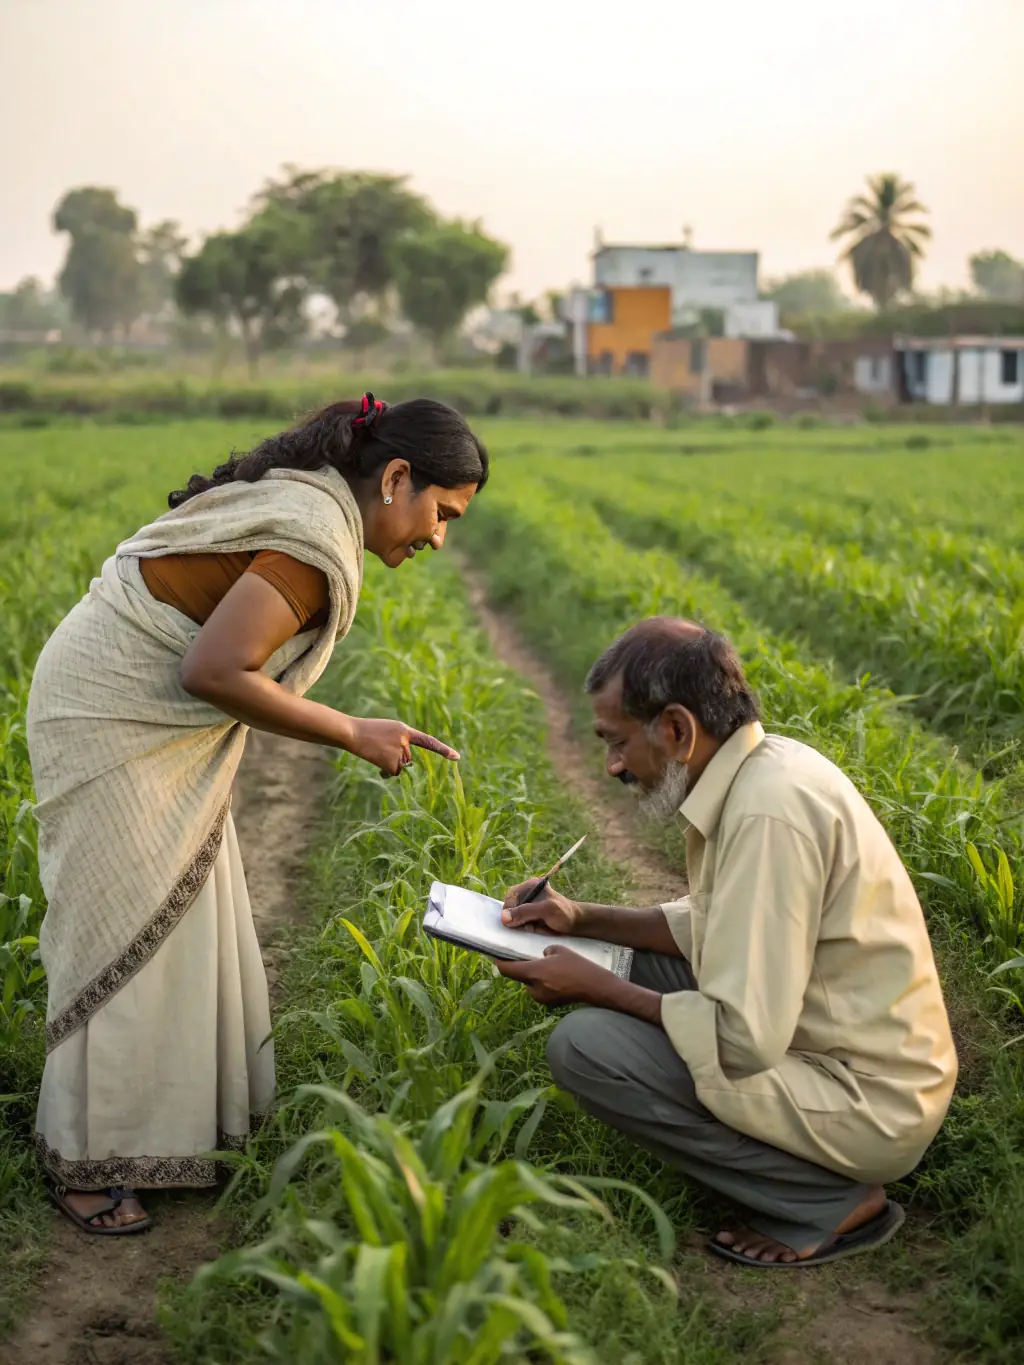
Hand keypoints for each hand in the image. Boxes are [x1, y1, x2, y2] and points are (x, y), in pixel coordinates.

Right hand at [347, 717, 459, 776]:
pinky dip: (384, 771)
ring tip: (376, 752)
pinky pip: (393, 773)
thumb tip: (403, 766)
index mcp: (405, 730)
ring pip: (400, 767)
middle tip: (379, 748)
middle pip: (408, 759)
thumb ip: (401, 742)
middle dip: (396, 759)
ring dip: (389, 764)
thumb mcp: (388, 731)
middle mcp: (405, 740)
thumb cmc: (368, 732)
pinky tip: (375, 760)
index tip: (457, 758)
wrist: (352, 732)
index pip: (428, 741)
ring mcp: (399, 751)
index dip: (443, 750)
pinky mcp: (392, 762)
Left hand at [495, 946, 619, 1006]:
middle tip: (525, 956)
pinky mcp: (549, 1002)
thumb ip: (543, 952)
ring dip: (533, 975)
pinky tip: (555, 975)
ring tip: (546, 966)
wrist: (596, 987)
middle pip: (519, 976)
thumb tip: (539, 956)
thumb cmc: (578, 965)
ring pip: (529, 983)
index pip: (507, 969)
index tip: (495, 955)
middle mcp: (534, 988)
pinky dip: (542, 982)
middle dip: (520, 967)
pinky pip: (539, 989)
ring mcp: (541, 998)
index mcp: (534, 973)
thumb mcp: (558, 950)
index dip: (498, 962)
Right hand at [501, 880, 580, 933]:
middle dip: (515, 919)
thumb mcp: (546, 911)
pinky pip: (517, 923)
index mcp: (530, 885)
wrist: (575, 924)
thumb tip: (504, 917)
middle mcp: (526, 893)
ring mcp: (527, 905)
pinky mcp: (528, 916)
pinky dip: (522, 928)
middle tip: (528, 925)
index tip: (516, 923)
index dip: (510, 911)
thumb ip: (525, 912)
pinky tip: (532, 929)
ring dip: (519, 925)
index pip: (510, 897)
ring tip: (532, 926)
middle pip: (509, 907)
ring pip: (512, 917)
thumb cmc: (564, 914)